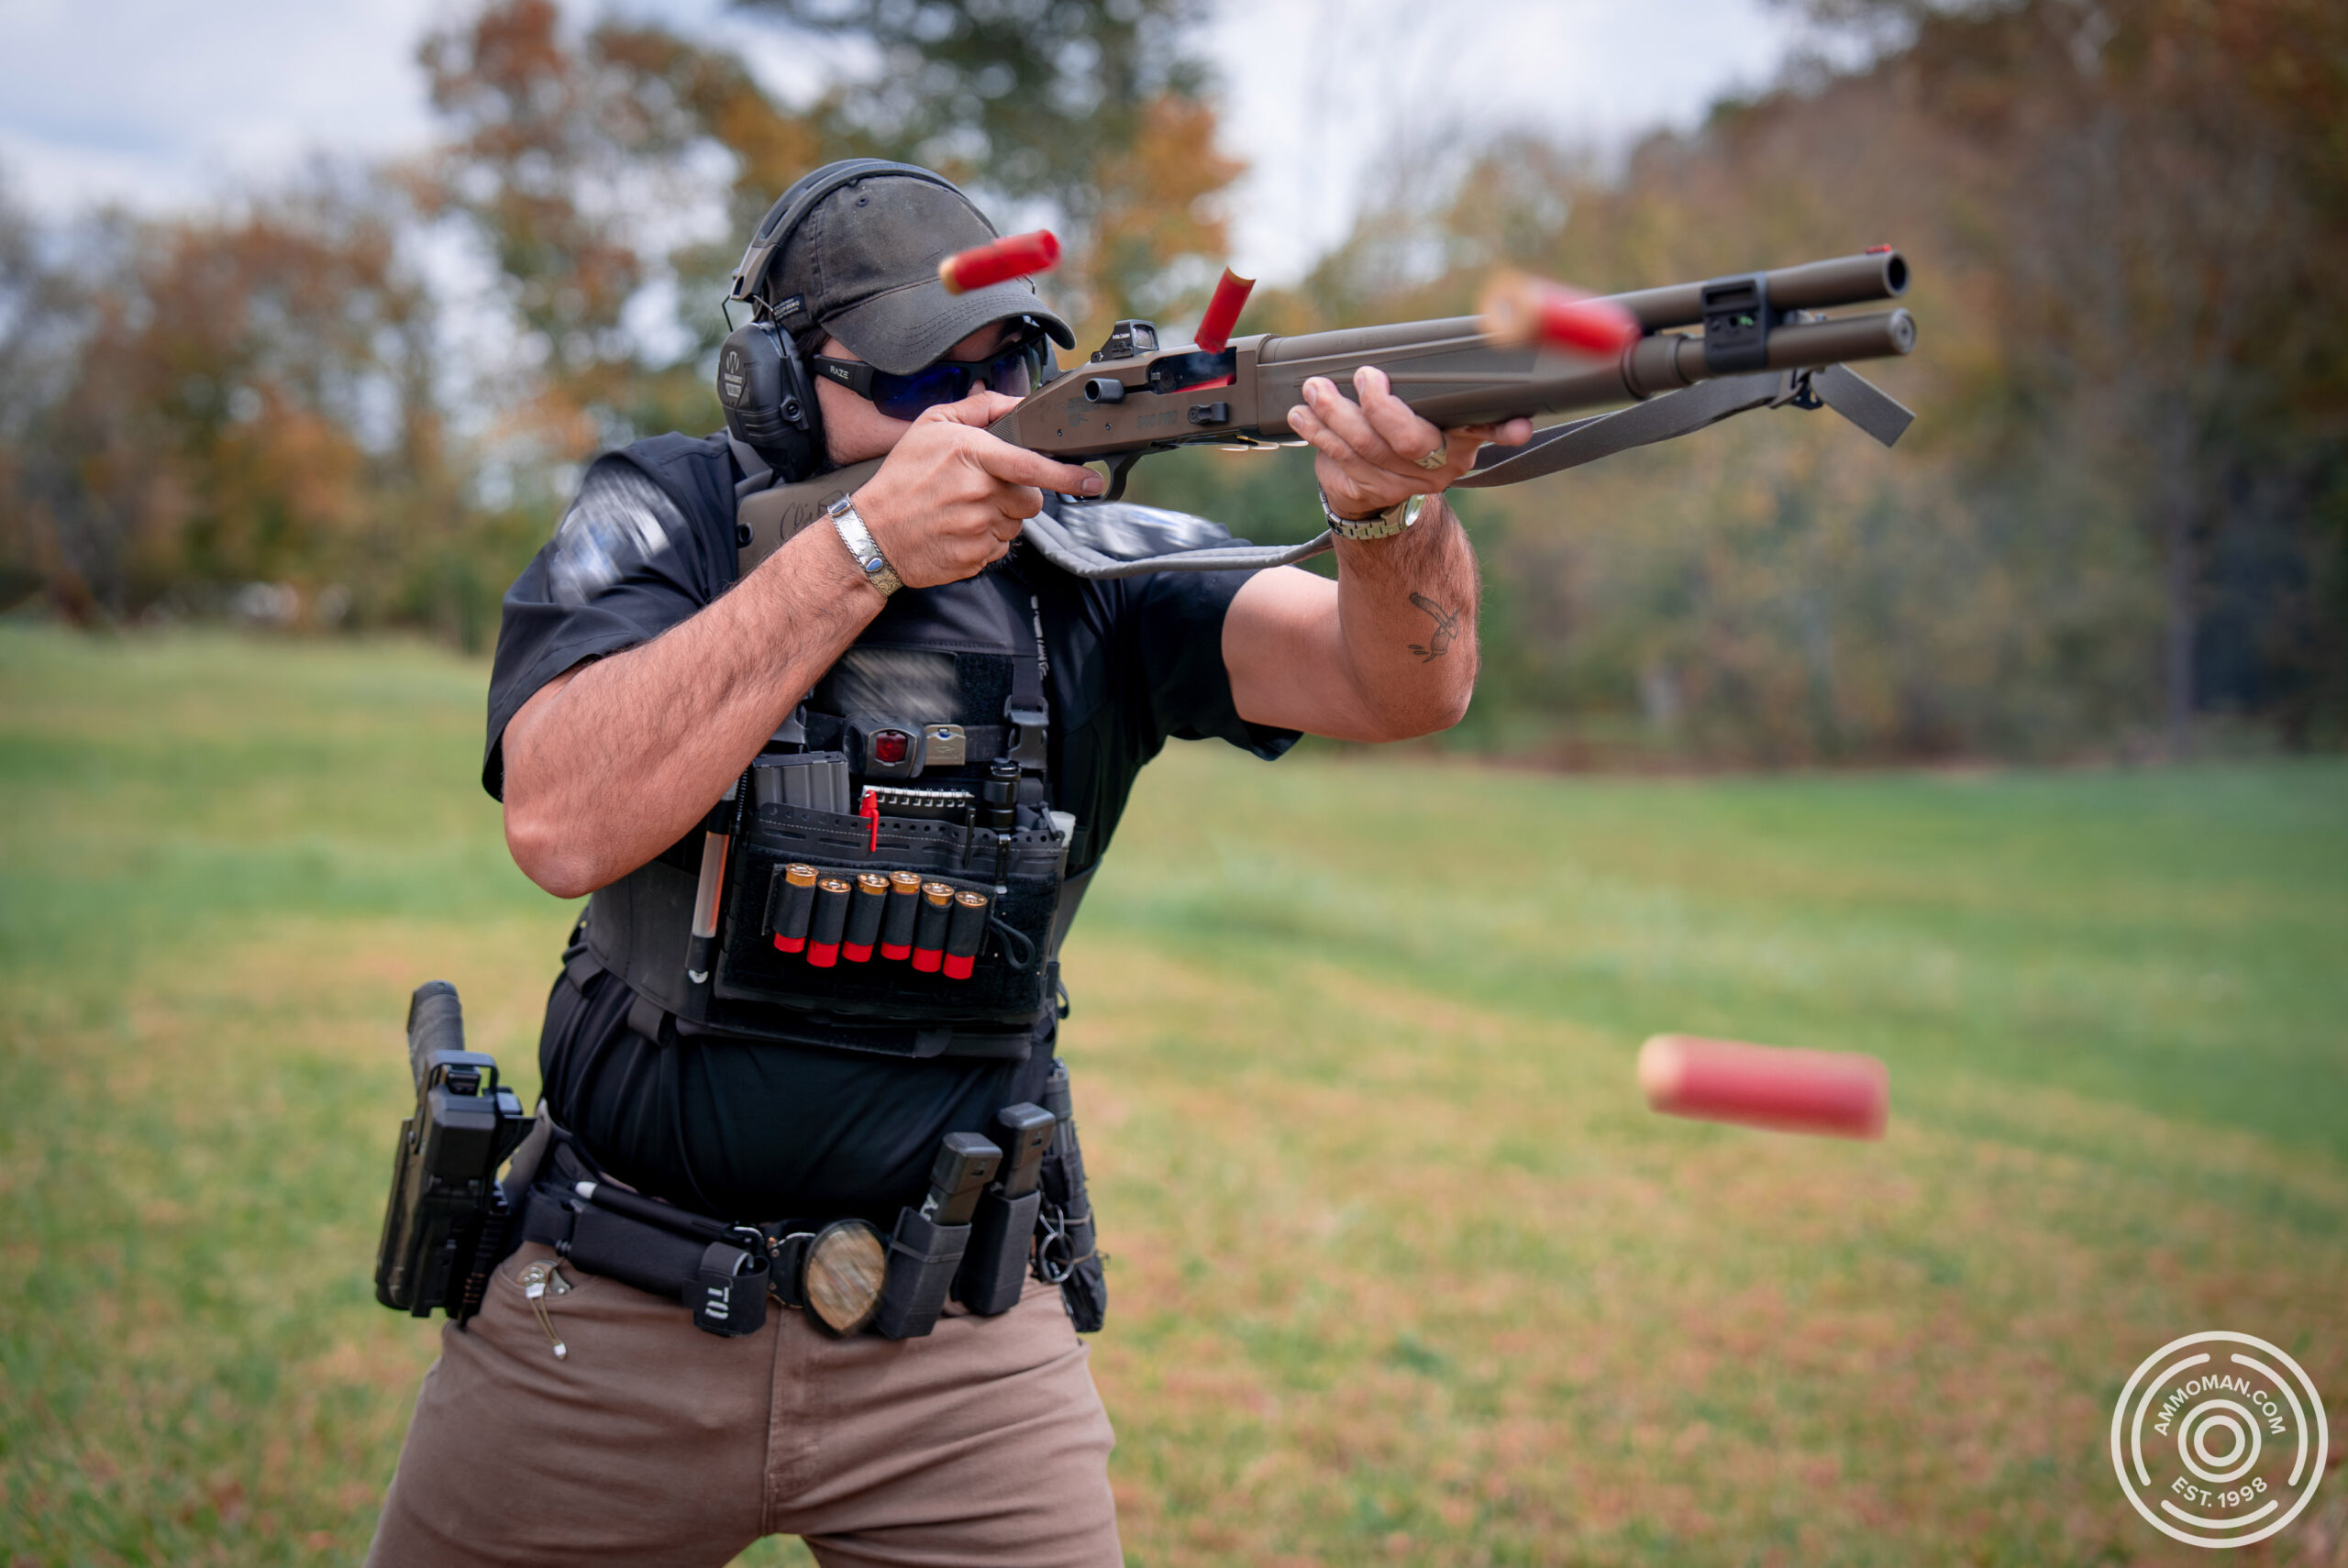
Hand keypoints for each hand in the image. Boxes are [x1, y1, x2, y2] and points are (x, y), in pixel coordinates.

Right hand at [850, 390, 1104, 588]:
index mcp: (972, 456)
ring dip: (1000, 517)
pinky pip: (1000, 547)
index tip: (1090, 479)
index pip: (1031, 465)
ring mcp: (977, 528)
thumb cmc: (902, 478)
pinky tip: (960, 529)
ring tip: (964, 509)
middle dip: (1018, 494)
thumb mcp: (932, 426)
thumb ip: (979, 409)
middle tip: (984, 489)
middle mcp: (978, 493)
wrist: (873, 534)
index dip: (1066, 474)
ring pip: (1016, 524)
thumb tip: (1016, 402)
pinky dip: (986, 539)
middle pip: (1031, 499)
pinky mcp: (975, 557)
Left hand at [1287, 366, 1535, 520]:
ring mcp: (1398, 485)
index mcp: (1462, 443)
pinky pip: (1337, 459)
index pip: (1484, 431)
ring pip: (1363, 447)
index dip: (1501, 430)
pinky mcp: (1364, 491)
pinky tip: (1301, 415)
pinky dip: (1315, 433)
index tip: (1519, 426)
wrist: (1382, 502)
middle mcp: (1435, 469)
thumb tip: (1482, 365)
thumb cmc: (1411, 434)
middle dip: (1380, 404)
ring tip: (1315, 388)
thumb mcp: (1436, 417)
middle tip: (1364, 375)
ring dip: (1334, 413)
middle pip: (1408, 440)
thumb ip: (1446, 395)